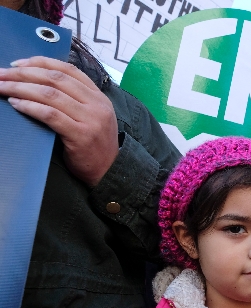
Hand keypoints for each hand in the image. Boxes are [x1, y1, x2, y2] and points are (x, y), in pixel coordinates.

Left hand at [0, 57, 118, 185]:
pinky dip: (30, 106)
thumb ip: (76, 99)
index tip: (17, 64)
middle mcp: (96, 105)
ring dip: (21, 88)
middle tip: (2, 74)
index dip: (40, 62)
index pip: (68, 69)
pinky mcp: (81, 136)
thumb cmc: (94, 145)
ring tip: (3, 88)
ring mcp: (90, 120)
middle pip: (55, 79)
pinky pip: (50, 115)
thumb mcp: (92, 116)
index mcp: (99, 96)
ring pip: (50, 95)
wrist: (109, 171)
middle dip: (23, 74)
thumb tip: (39, 83)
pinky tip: (16, 104)